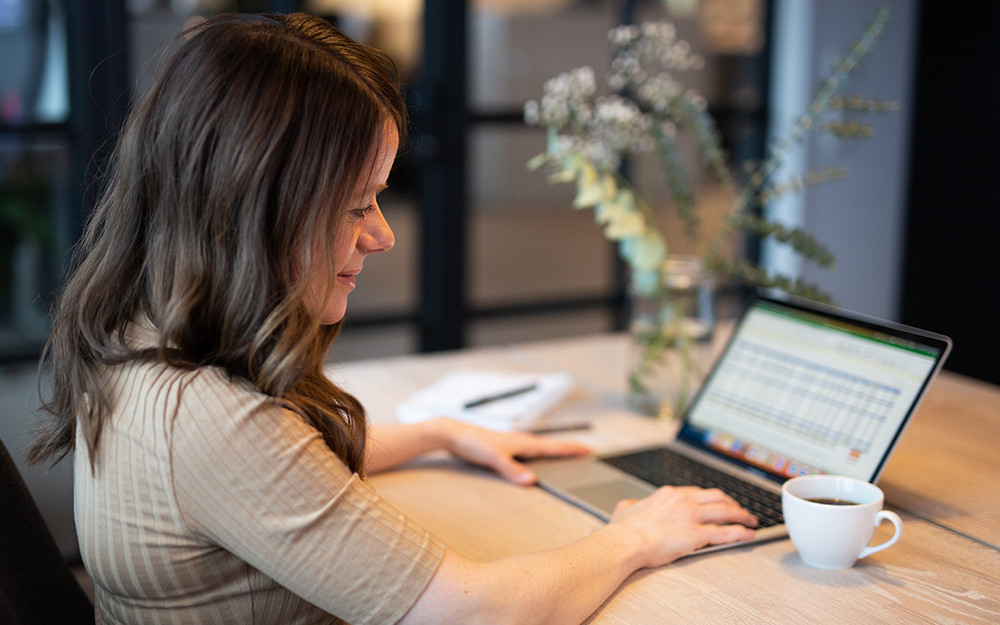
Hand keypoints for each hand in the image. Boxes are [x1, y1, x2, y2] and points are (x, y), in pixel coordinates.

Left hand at [430, 418, 590, 484]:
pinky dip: (538, 454)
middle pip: (550, 446)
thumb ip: (512, 470)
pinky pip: (528, 451)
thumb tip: (532, 481)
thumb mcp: (494, 458)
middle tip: (585, 451)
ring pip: (539, 447)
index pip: (553, 446)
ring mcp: (512, 444)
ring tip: (566, 455)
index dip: (571, 449)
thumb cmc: (473, 443)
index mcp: (523, 443)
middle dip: (568, 449)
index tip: (589, 450)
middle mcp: (521, 441)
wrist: (453, 434)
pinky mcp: (503, 448)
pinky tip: (535, 460)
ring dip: (554, 451)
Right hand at [608, 486, 758, 567]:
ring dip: (742, 516)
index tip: (718, 503)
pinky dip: (739, 533)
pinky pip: (724, 533)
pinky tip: (748, 535)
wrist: (626, 542)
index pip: (697, 492)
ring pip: (726, 512)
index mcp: (668, 494)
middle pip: (717, 497)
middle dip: (732, 503)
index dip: (711, 498)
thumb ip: (631, 505)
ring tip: (751, 521)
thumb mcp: (625, 510)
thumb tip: (629, 505)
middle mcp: (683, 501)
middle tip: (740, 510)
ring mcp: (691, 517)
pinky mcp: (696, 535)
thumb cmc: (624, 530)